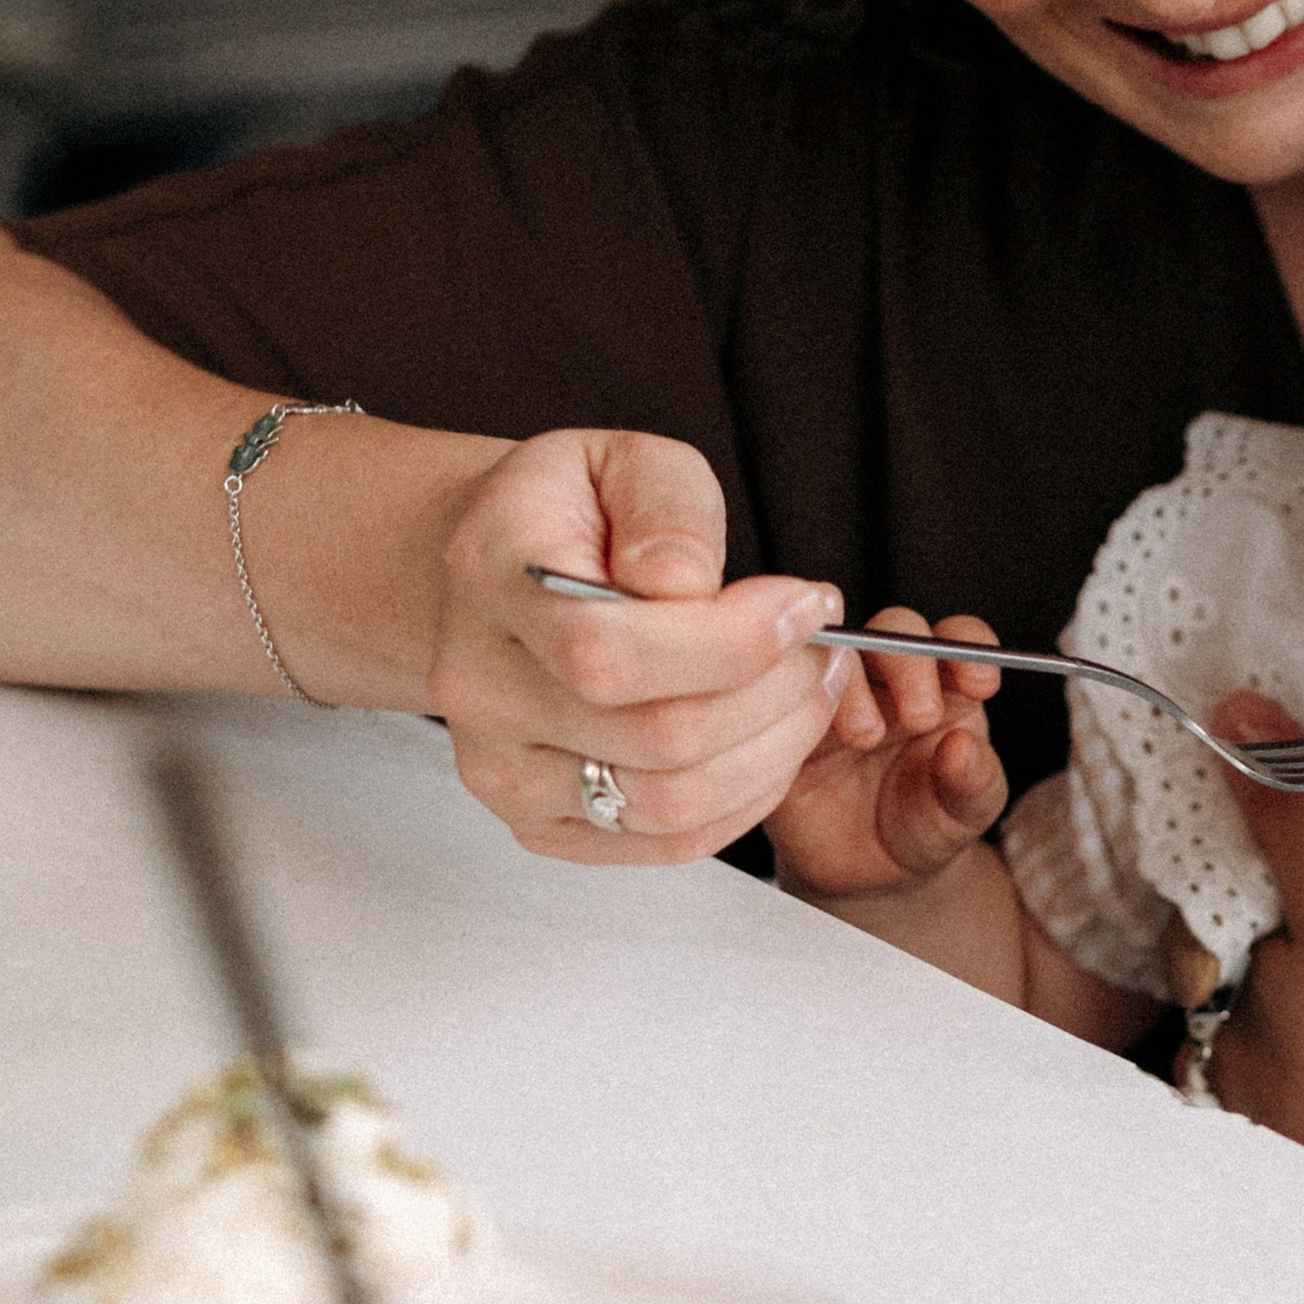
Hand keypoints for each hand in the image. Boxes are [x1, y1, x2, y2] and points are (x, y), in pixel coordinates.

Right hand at [427, 427, 859, 866]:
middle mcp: (478, 689)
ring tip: (810, 691)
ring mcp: (502, 771)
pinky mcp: (540, 824)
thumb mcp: (626, 461)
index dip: (733, 642)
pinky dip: (745, 798)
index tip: (805, 604)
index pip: (607, 652)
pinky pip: (668, 842)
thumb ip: (668, 508)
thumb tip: (687, 582)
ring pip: (671, 803)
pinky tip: (769, 740)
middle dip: (776, 695)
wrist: (503, 577)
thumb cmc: (576, 514)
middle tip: (825, 650)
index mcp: (489, 580)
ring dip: (774, 751)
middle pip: (658, 739)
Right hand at [764, 610, 1008, 905]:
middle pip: (895, 630)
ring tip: (866, 736)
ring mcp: (835, 693)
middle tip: (920, 716)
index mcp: (944, 684)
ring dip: (853, 682)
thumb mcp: (964, 813)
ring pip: (837, 651)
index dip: (968, 648)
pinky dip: (797, 700)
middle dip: (909, 662)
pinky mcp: (788, 718)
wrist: (866, 874)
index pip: (959, 639)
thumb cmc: (923, 826)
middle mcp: (889, 678)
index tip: (979, 684)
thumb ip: (974, 782)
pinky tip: (813, 738)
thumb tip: (964, 747)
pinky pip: (782, 690)